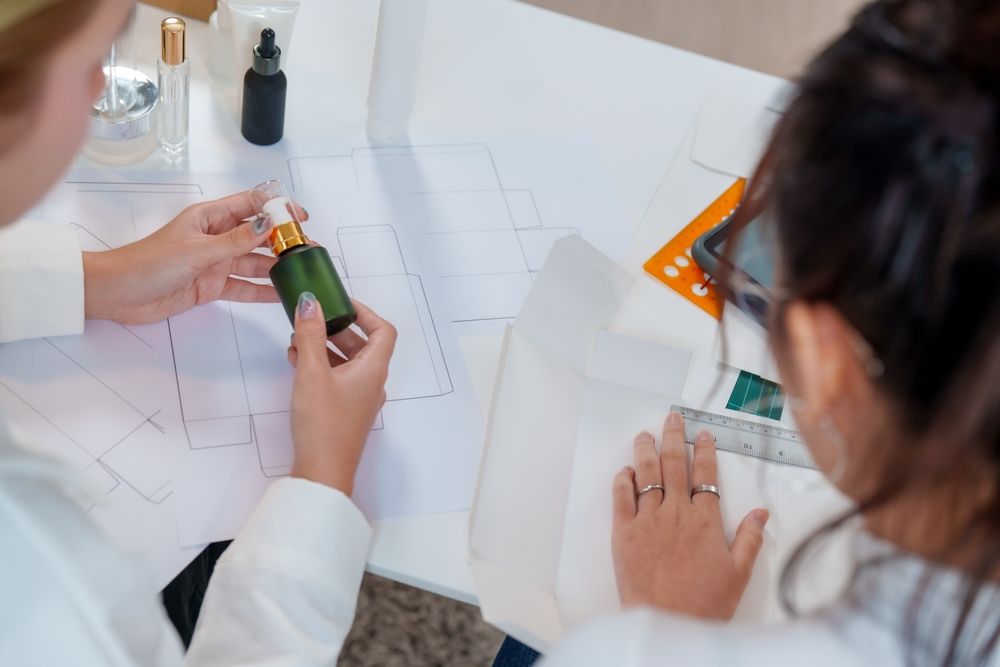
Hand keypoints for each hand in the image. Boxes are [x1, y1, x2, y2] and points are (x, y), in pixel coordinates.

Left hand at [81, 191, 299, 323]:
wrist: (118, 294)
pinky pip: (243, 287)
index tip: (300, 217)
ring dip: (276, 267)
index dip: (277, 208)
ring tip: (301, 272)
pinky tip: (281, 294)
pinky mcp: (212, 286)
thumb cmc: (148, 263)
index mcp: (209, 218)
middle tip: (308, 250)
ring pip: (254, 262)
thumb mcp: (196, 250)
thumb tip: (267, 223)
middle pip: (258, 236)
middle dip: (283, 241)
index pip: (250, 205)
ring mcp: (215, 263)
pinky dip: (261, 291)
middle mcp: (216, 238)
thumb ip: (236, 241)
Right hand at [286, 294, 396, 494]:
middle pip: (362, 345)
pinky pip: (337, 379)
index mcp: (374, 370)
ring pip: (346, 363)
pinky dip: (320, 367)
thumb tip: (311, 303)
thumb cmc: (323, 425)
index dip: (366, 313)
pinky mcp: (344, 411)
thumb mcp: (312, 372)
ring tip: (298, 341)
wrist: (322, 472)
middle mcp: (372, 383)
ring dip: (325, 348)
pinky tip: (297, 363)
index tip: (341, 303)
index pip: (383, 331)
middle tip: (313, 320)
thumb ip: (311, 334)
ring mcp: (359, 399)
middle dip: (337, 329)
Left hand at [611, 411, 768, 618]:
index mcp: (705, 520)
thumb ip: (751, 539)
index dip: (704, 451)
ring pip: (646, 474)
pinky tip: (625, 470)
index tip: (702, 434)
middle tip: (672, 418)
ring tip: (645, 435)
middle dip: (673, 436)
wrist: (666, 623)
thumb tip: (762, 513)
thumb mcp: (739, 573)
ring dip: (645, 450)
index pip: (706, 474)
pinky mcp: (623, 532)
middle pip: (674, 464)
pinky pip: (620, 497)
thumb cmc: (703, 604)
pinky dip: (622, 480)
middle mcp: (675, 512)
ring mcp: (647, 520)